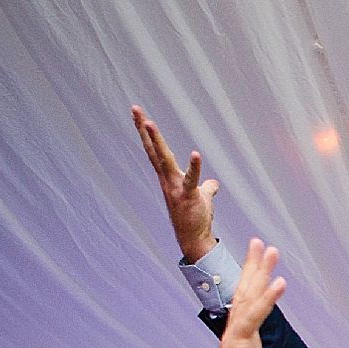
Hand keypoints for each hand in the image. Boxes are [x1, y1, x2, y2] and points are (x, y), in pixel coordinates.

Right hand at [132, 105, 218, 262]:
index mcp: (169, 177)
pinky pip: (191, 180)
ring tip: (150, 123)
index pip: (156, 151)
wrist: (195, 239)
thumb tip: (213, 183)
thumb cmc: (195, 217)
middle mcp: (168, 180)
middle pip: (154, 149)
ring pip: (164, 160)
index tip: (138, 115)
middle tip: (135, 109)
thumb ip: (206, 187)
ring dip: (157, 141)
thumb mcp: (202, 197)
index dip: (147, 133)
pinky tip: (195, 153)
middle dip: (144, 129)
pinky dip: (194, 167)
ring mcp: (176, 187)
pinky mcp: (189, 196)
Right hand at [200, 238, 308, 347]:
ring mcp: (235, 339)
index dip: (259, 285)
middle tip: (261, 242)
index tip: (266, 265)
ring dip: (258, 272)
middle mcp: (239, 336)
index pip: (253, 306)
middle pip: (247, 294)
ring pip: (247, 298)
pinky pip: (253, 317)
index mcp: (248, 344)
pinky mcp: (235, 346)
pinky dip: (266, 299)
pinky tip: (279, 283)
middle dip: (255, 267)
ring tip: (267, 248)